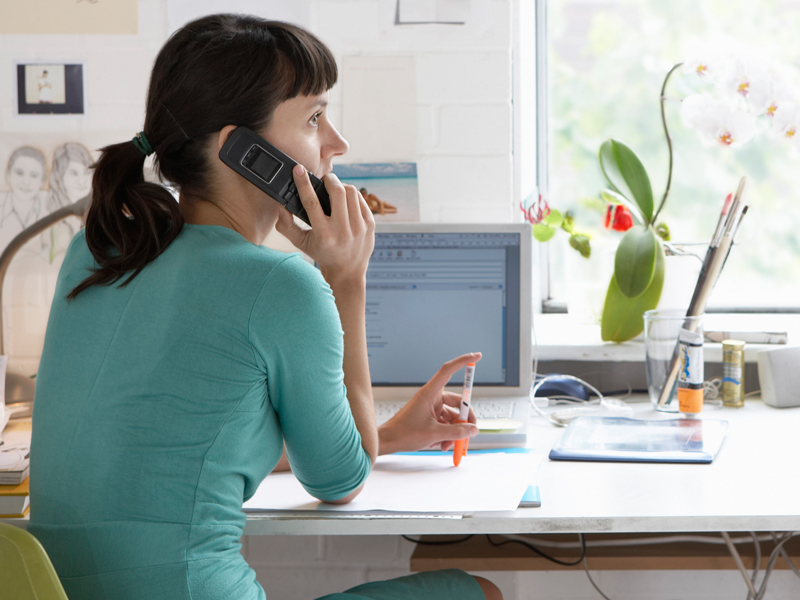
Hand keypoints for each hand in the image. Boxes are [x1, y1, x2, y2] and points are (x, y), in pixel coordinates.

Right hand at [276, 165, 374, 287]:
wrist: (348, 270)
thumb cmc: (322, 253)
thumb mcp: (301, 243)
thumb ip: (286, 226)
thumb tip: (280, 206)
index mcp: (324, 235)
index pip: (312, 203)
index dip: (303, 183)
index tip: (299, 169)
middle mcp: (343, 231)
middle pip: (337, 191)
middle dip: (329, 179)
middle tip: (324, 180)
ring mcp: (359, 227)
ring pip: (351, 192)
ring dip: (341, 186)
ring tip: (334, 191)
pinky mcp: (370, 224)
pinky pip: (360, 199)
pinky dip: (351, 195)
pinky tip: (345, 201)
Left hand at [378, 353, 481, 454]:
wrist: (388, 442)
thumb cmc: (404, 433)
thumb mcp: (434, 434)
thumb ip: (456, 432)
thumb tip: (473, 429)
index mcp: (430, 393)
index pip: (448, 370)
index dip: (463, 361)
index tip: (477, 356)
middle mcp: (432, 397)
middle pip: (458, 402)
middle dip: (464, 419)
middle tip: (470, 432)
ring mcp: (431, 408)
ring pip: (452, 417)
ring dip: (454, 432)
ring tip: (447, 445)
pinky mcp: (430, 417)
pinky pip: (445, 423)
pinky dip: (447, 434)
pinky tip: (441, 444)